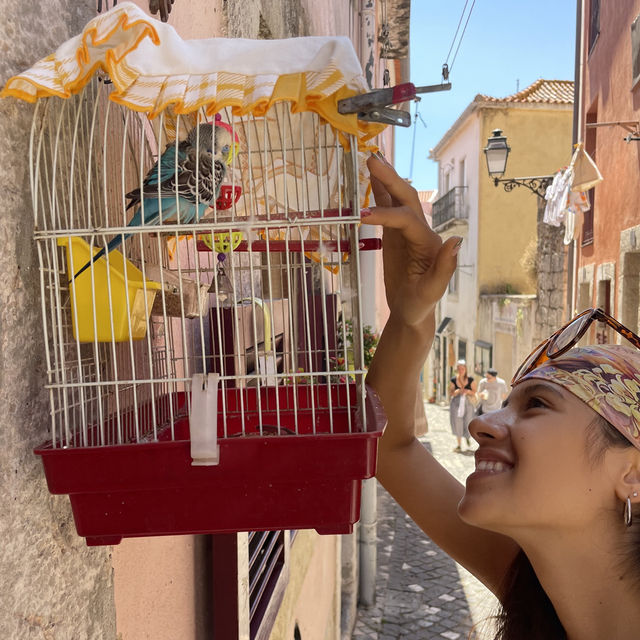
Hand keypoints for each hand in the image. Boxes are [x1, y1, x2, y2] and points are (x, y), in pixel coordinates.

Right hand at [362, 155, 460, 327]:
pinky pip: (387, 210)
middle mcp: (421, 232)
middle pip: (406, 198)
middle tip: (372, 160)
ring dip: (385, 179)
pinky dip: (379, 193)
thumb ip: (444, 268)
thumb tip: (456, 240)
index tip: (362, 217)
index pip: (407, 220)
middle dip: (390, 179)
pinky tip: (370, 179)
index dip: (386, 215)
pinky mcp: (395, 237)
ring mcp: (408, 232)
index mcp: (429, 243)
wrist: (411, 313)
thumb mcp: (431, 292)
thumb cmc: (420, 306)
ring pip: (398, 199)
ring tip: (372, 158)